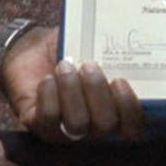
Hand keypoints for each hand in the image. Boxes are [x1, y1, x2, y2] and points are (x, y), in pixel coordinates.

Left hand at [3, 26, 145, 141]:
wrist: (32, 50)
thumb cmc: (69, 50)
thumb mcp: (93, 46)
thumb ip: (111, 48)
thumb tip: (123, 34)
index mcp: (115, 111)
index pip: (134, 127)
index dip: (130, 109)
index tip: (119, 80)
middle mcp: (94, 128)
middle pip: (106, 126)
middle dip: (97, 93)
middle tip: (88, 66)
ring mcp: (67, 131)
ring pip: (77, 124)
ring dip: (72, 91)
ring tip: (64, 65)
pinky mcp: (40, 126)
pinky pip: (49, 118)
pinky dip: (49, 94)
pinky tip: (48, 78)